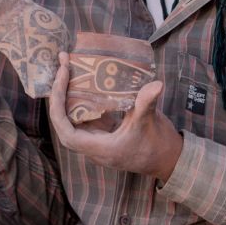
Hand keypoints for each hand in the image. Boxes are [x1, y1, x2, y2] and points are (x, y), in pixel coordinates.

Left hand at [48, 53, 183, 182]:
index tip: (61, 81)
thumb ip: (147, 103)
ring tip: (67, 67)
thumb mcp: (149, 122)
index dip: (58, 109)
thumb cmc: (156, 145)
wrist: (167, 158)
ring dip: (67, 94)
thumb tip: (156, 85)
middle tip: (63, 66)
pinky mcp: (103, 132)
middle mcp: (93, 146)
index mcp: (100, 149)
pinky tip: (83, 80)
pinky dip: (81, 98)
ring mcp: (96, 139)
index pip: (67, 133)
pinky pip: (85, 114)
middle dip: (59, 95)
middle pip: (64, 122)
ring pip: (73, 117)